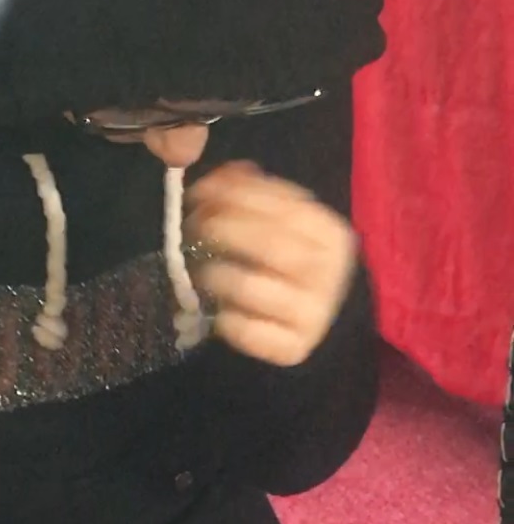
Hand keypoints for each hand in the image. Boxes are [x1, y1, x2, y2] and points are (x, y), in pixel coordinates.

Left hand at [185, 162, 356, 367]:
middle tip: (194, 228)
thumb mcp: (280, 224)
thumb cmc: (288, 266)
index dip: (236, 194)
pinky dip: (226, 320)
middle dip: (222, 230)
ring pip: (251, 287)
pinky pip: (247, 330)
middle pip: (270, 244)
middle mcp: (329, 273)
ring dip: (216, 275)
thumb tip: (219, 176)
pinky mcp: (294, 348)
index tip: (198, 192)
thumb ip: (252, 194)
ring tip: (203, 272)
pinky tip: (221, 312)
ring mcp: (314, 313)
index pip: (285, 205)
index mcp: (331, 235)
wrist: (312, 322)